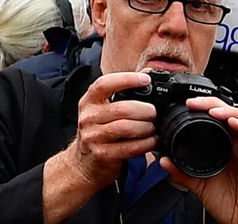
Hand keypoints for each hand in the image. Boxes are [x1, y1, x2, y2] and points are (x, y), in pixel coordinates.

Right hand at [42, 72, 156, 219]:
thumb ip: (121, 94)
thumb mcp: (101, 111)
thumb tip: (146, 74)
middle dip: (146, 110)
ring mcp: (94, 136)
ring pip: (128, 128)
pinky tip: (152, 142)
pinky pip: (131, 147)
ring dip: (148, 128)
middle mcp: (88, 117)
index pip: (105, 84)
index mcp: (88, 102)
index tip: (146, 79)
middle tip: (155, 113)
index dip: (127, 79)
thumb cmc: (98, 133)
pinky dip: (147, 144)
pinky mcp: (103, 154)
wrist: (82, 163)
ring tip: (154, 129)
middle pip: (123, 108)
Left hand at [159, 96, 237, 221]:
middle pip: (227, 114)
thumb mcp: (201, 186)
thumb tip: (163, 161)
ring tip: (210, 110)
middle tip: (192, 103)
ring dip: (226, 111)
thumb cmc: (231, 206)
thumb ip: (182, 173)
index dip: (202, 109)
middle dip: (210, 104)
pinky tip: (231, 122)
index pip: (215, 120)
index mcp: (225, 148)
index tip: (184, 106)